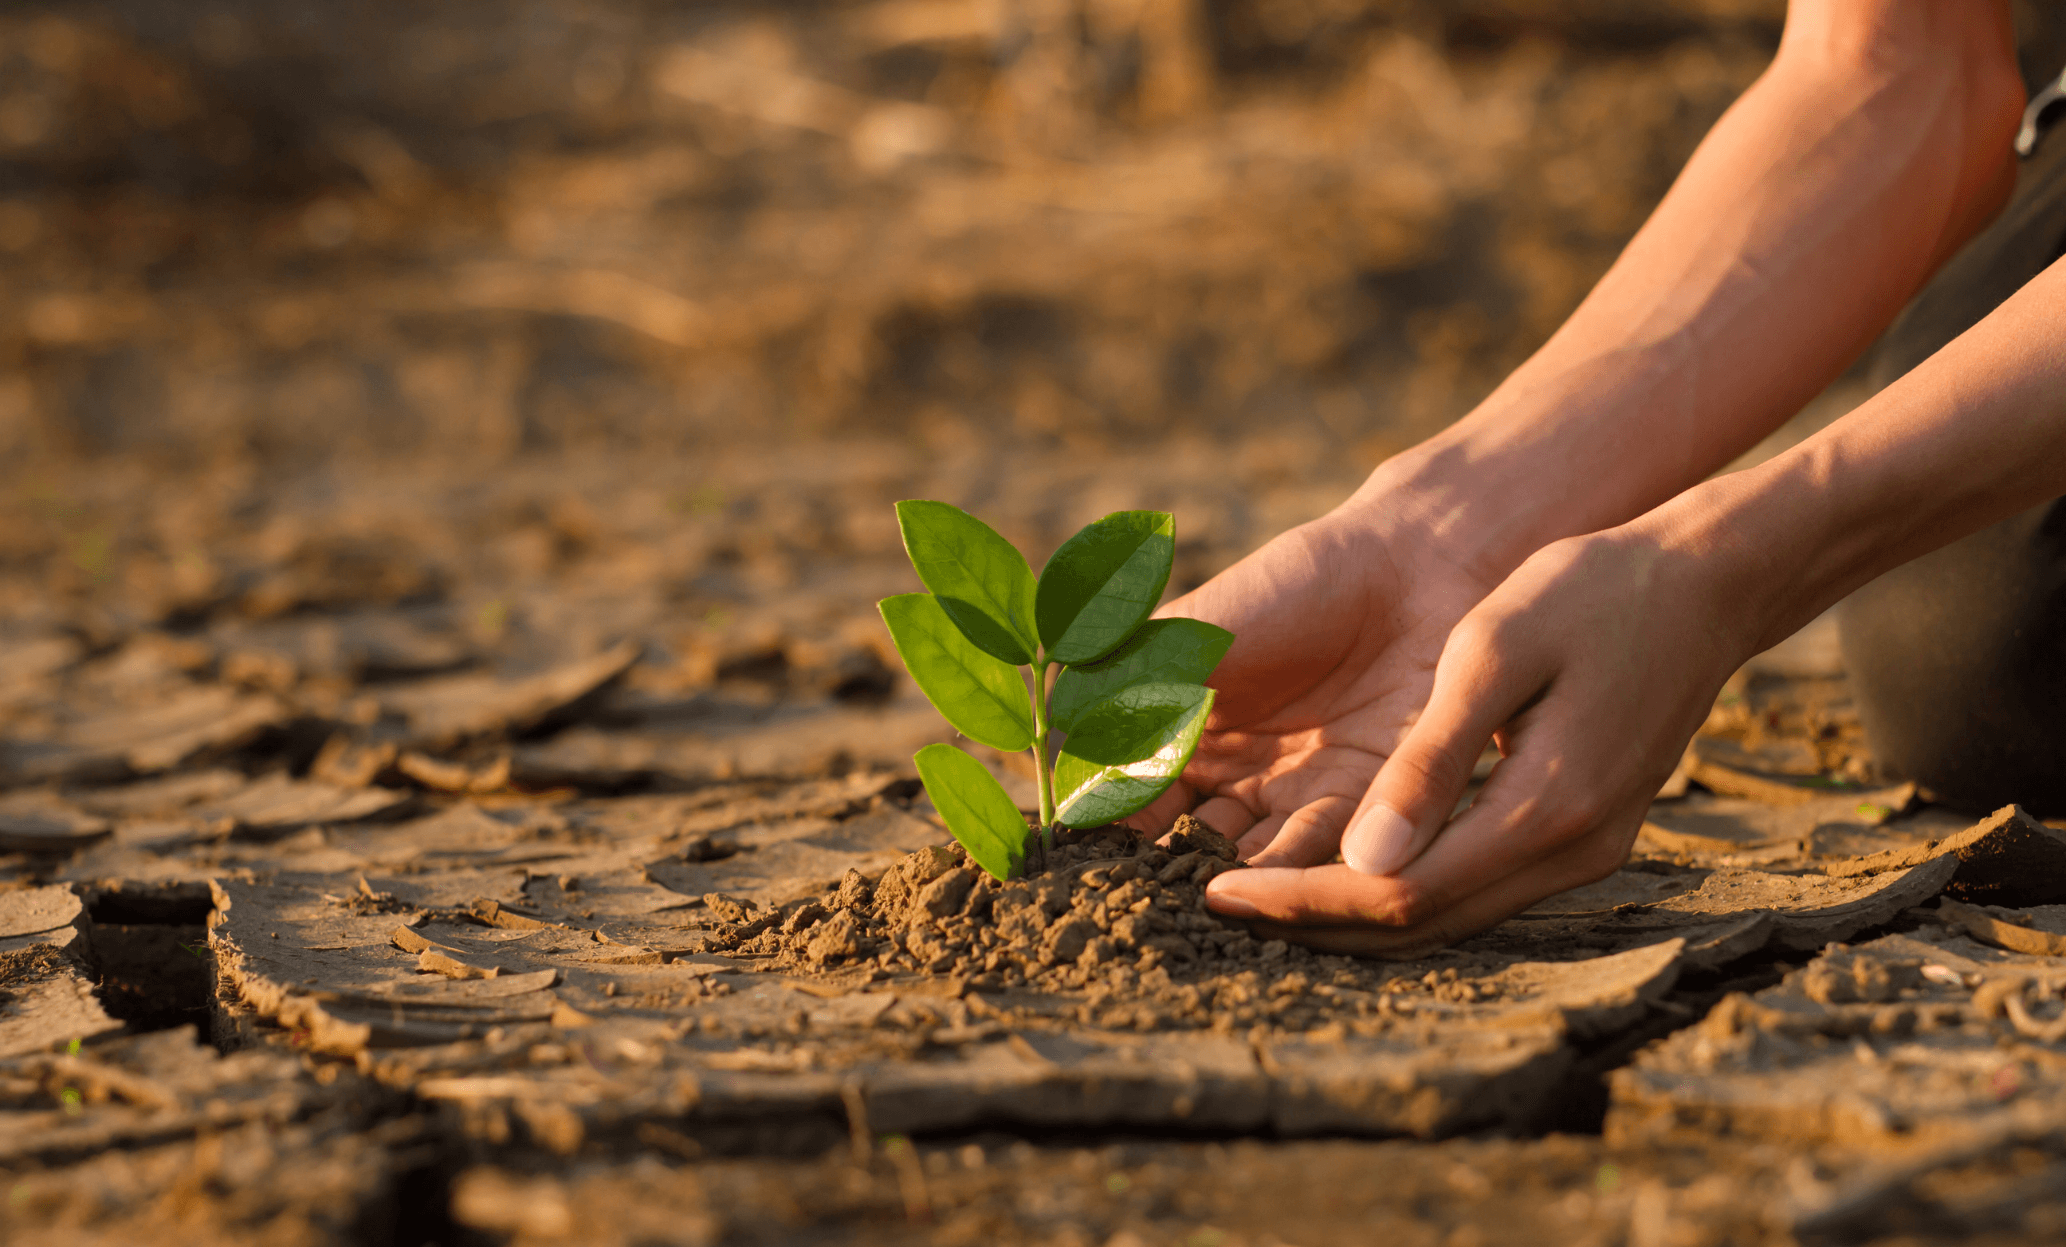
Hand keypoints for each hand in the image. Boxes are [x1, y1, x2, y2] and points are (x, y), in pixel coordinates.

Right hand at [1120, 490, 1502, 867]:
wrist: (1412, 571)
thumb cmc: (1293, 586)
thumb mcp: (1194, 635)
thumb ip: (1124, 692)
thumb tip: (1047, 755)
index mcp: (1177, 737)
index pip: (1125, 801)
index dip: (1103, 831)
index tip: (1084, 857)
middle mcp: (1233, 783)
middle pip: (1184, 849)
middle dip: (1166, 878)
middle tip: (1150, 900)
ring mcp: (1296, 801)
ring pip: (1252, 863)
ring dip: (1234, 884)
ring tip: (1215, 897)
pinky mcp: (1365, 812)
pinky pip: (1323, 855)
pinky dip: (1298, 875)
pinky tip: (1280, 885)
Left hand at [1200, 524, 1754, 955]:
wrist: (1705, 584)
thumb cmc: (1589, 592)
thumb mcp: (1493, 652)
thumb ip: (1430, 761)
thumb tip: (1362, 860)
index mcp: (1544, 809)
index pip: (1397, 895)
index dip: (1300, 901)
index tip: (1214, 888)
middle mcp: (1570, 854)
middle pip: (1419, 929)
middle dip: (1311, 921)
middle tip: (1214, 900)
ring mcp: (1586, 855)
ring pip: (1448, 921)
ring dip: (1350, 913)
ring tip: (1259, 890)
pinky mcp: (1586, 838)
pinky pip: (1476, 891)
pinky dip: (1401, 890)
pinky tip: (1340, 863)